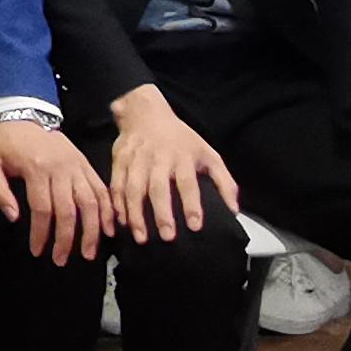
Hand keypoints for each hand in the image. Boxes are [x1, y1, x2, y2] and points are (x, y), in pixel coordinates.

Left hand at [0, 115, 114, 262]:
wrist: (24, 113)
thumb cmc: (4, 142)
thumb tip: (14, 217)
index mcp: (36, 168)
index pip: (42, 208)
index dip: (41, 233)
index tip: (37, 251)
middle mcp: (61, 168)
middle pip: (69, 210)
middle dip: (66, 239)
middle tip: (61, 260)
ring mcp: (77, 165)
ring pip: (90, 201)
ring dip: (92, 230)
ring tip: (88, 253)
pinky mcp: (85, 164)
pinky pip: (101, 189)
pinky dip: (108, 210)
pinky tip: (109, 229)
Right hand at [106, 89, 242, 239]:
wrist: (145, 114)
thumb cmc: (180, 139)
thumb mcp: (208, 153)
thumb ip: (223, 182)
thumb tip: (234, 210)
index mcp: (182, 156)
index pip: (188, 182)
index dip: (192, 204)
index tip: (195, 225)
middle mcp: (158, 158)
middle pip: (158, 188)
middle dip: (162, 213)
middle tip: (167, 237)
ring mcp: (136, 159)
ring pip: (134, 189)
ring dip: (136, 214)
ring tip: (141, 237)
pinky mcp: (120, 161)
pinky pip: (117, 186)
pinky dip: (118, 205)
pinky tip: (122, 222)